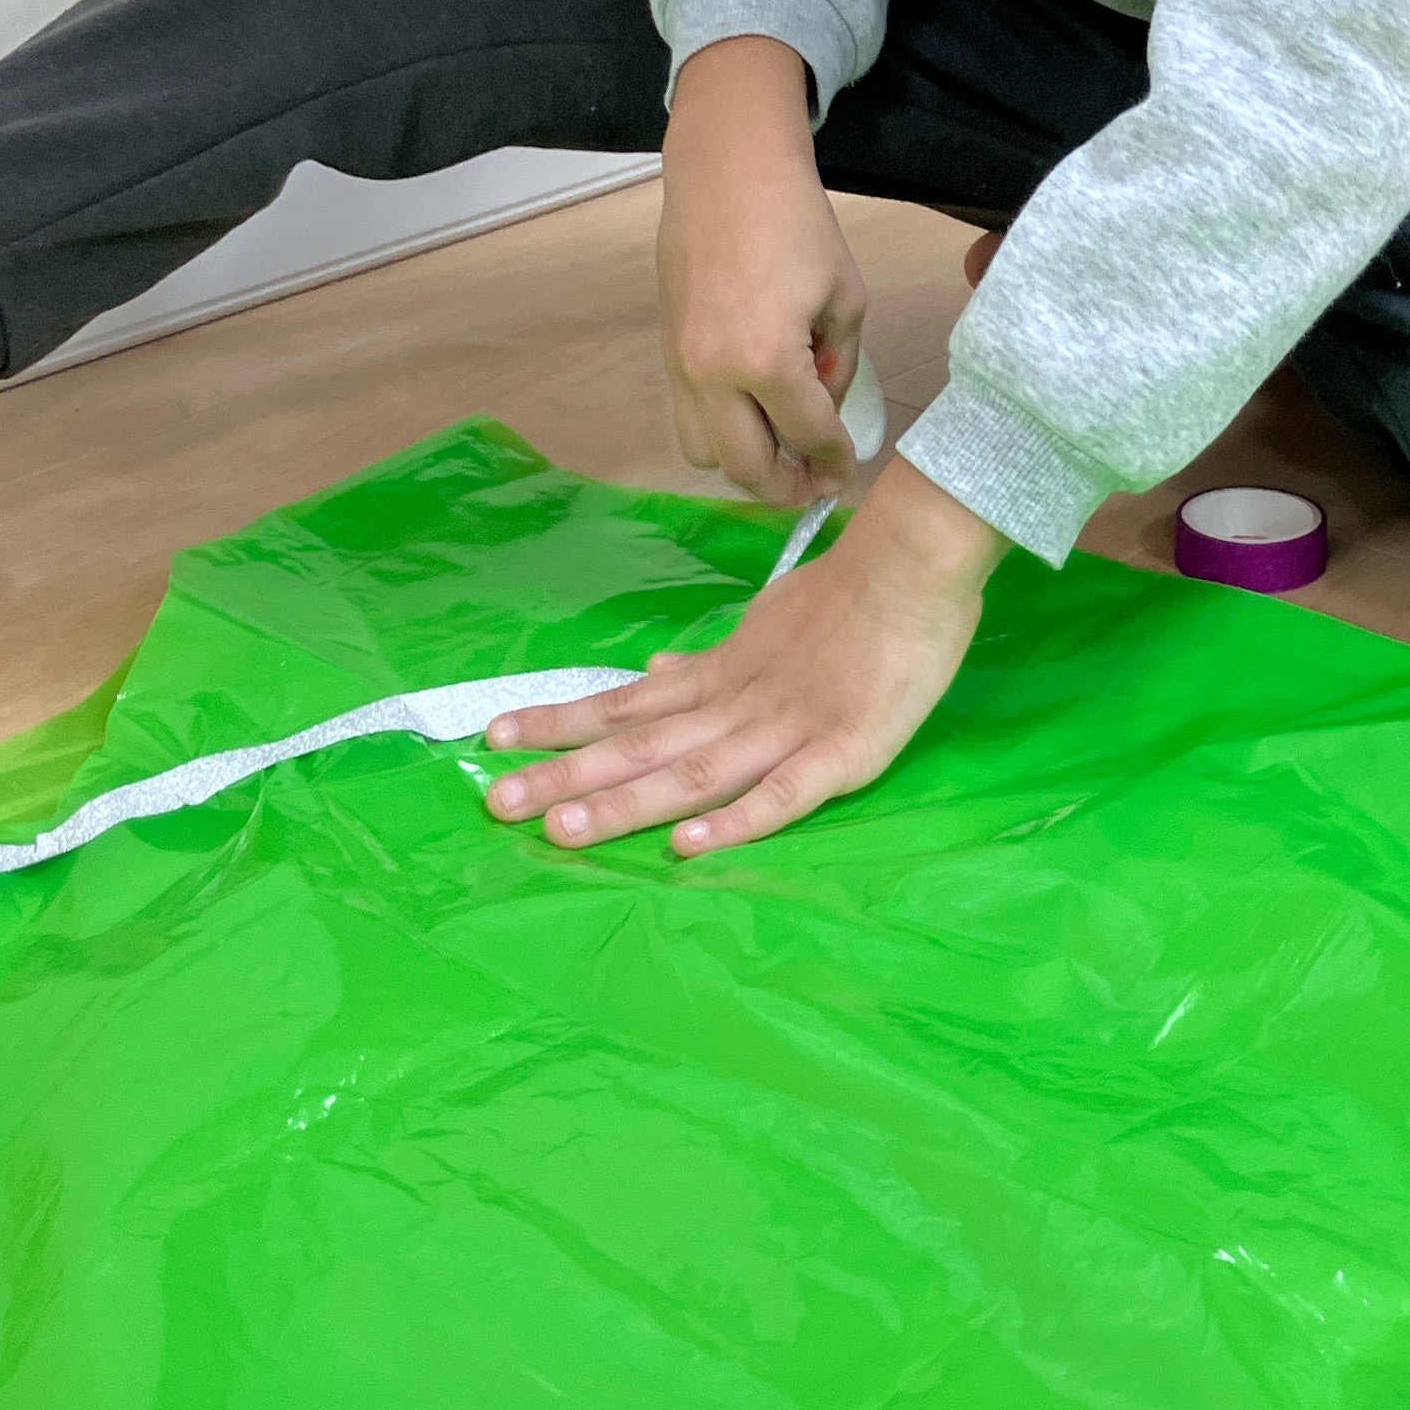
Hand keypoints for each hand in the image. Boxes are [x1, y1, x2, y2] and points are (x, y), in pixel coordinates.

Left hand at [484, 459, 1004, 853]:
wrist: (915, 563)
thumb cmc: (848, 593)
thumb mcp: (767, 621)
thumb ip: (713, 658)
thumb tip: (657, 668)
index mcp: (720, 675)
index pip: (627, 704)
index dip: (563, 722)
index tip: (496, 734)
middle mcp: (736, 705)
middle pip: (641, 747)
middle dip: (566, 774)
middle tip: (494, 801)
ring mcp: (786, 731)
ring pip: (692, 774)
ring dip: (625, 803)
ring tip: (561, 828)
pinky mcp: (842, 754)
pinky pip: (782, 794)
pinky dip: (734, 821)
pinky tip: (687, 845)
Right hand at [658, 36, 867, 503]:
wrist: (726, 175)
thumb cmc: (798, 225)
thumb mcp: (845, 297)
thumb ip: (838, 365)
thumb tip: (822, 408)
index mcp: (768, 362)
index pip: (808, 437)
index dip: (833, 462)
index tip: (845, 473)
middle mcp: (714, 376)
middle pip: (746, 468)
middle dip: (785, 487)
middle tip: (812, 483)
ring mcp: (680, 366)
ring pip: (703, 454)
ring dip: (743, 463)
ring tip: (777, 447)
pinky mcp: (664, 351)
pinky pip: (684, 417)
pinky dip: (717, 430)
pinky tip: (749, 411)